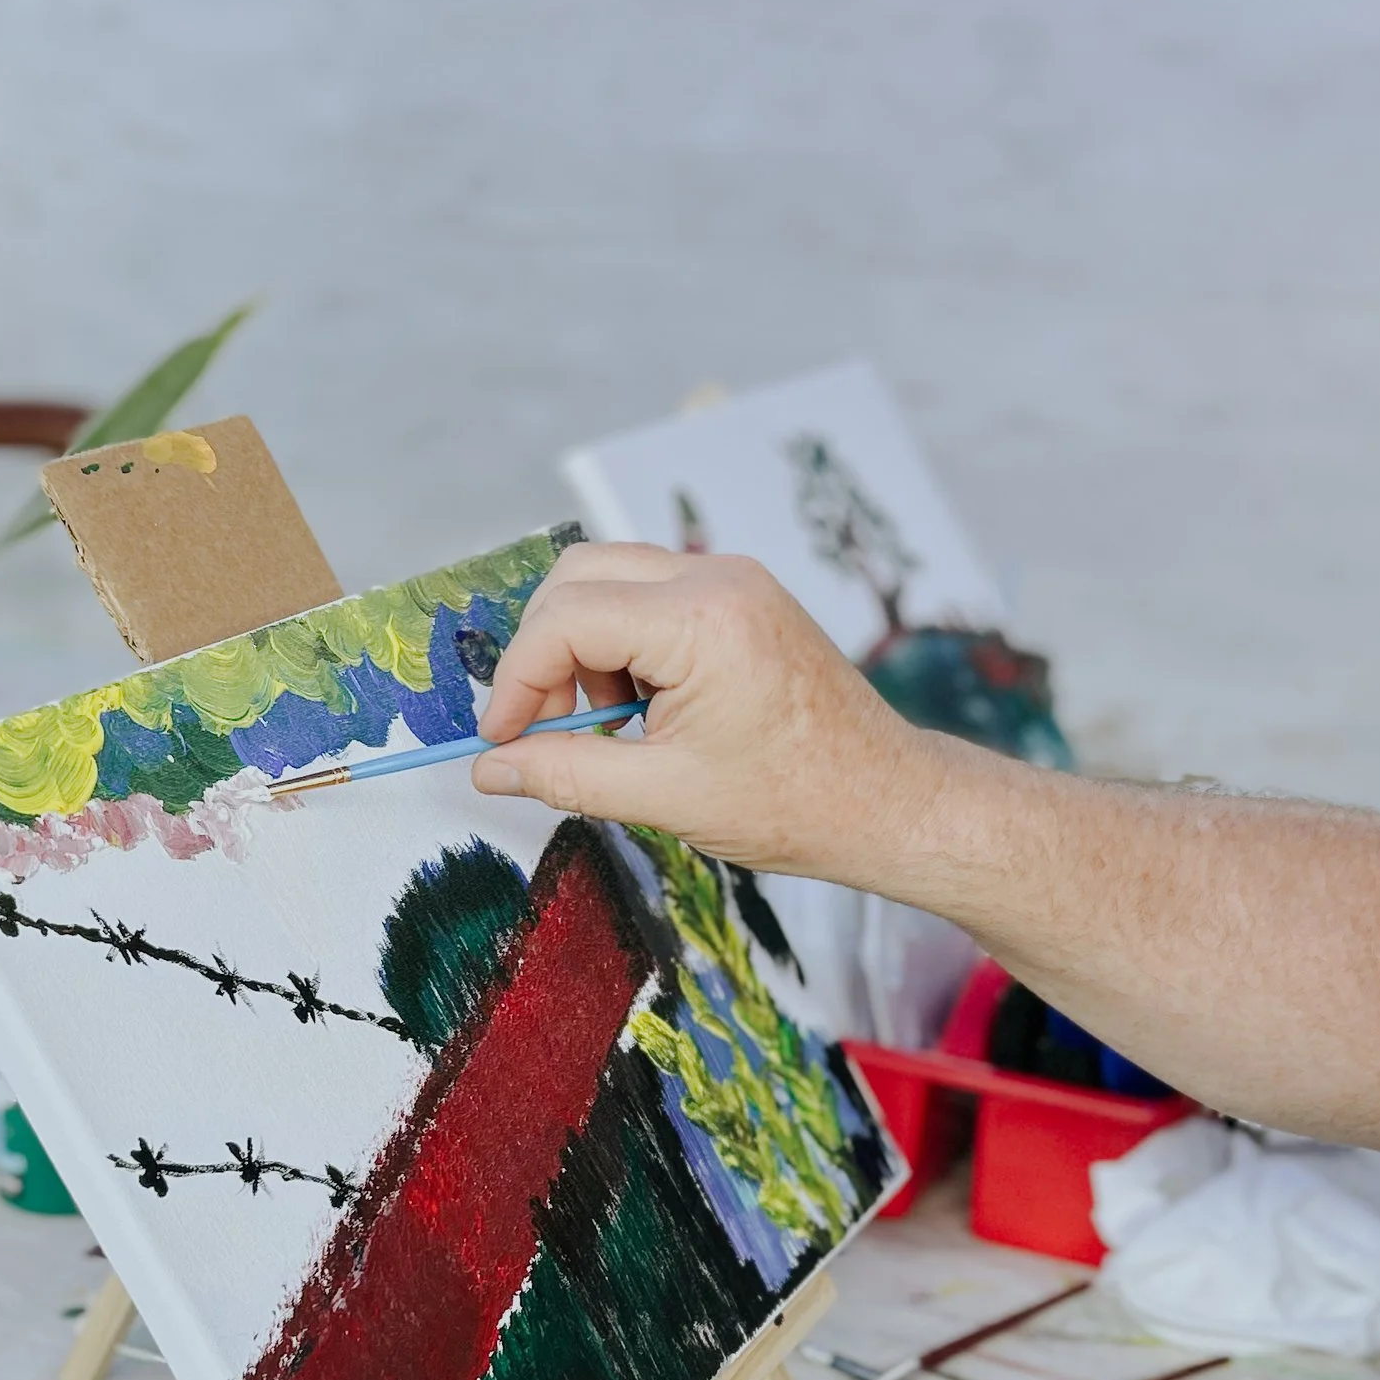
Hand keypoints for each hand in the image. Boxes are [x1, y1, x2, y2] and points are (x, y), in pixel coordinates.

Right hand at [472, 542, 948, 882]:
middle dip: (544, 653)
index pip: (566, 618)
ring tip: (609, 729)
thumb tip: (491, 769)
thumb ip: (566, 774)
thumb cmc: (797, 803)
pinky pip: (651, 598)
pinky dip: (623, 646)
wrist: (888, 802)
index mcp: (701, 620)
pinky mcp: (741, 598)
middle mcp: (717, 579)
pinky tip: (643, 712)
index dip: (518, 680)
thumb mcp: (665, 796)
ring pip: (611, 582)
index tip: (501, 740)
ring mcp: (733, 581)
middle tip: (541, 730)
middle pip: (578, 577)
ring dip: (583, 650)